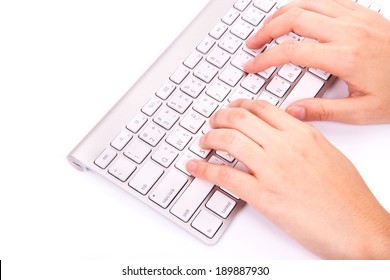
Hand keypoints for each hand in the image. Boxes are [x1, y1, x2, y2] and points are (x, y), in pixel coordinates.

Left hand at [186, 100, 389, 258]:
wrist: (359, 227)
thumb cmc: (348, 196)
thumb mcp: (328, 154)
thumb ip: (302, 139)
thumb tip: (281, 132)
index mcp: (302, 134)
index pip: (261, 108)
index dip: (239, 106)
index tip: (231, 109)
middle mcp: (284, 146)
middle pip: (239, 119)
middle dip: (219, 118)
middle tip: (212, 123)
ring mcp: (272, 170)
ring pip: (228, 140)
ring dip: (209, 138)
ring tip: (204, 142)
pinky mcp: (263, 196)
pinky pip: (225, 175)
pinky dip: (204, 170)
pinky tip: (195, 168)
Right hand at [244, 0, 389, 123]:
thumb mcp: (363, 112)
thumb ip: (323, 111)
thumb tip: (292, 111)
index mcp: (345, 57)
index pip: (292, 51)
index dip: (265, 59)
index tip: (252, 66)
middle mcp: (348, 31)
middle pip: (294, 18)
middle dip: (266, 30)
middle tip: (253, 43)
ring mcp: (356, 18)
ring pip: (308, 3)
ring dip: (282, 14)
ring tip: (268, 27)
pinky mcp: (363, 13)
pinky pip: (326, 0)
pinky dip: (305, 4)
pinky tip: (297, 14)